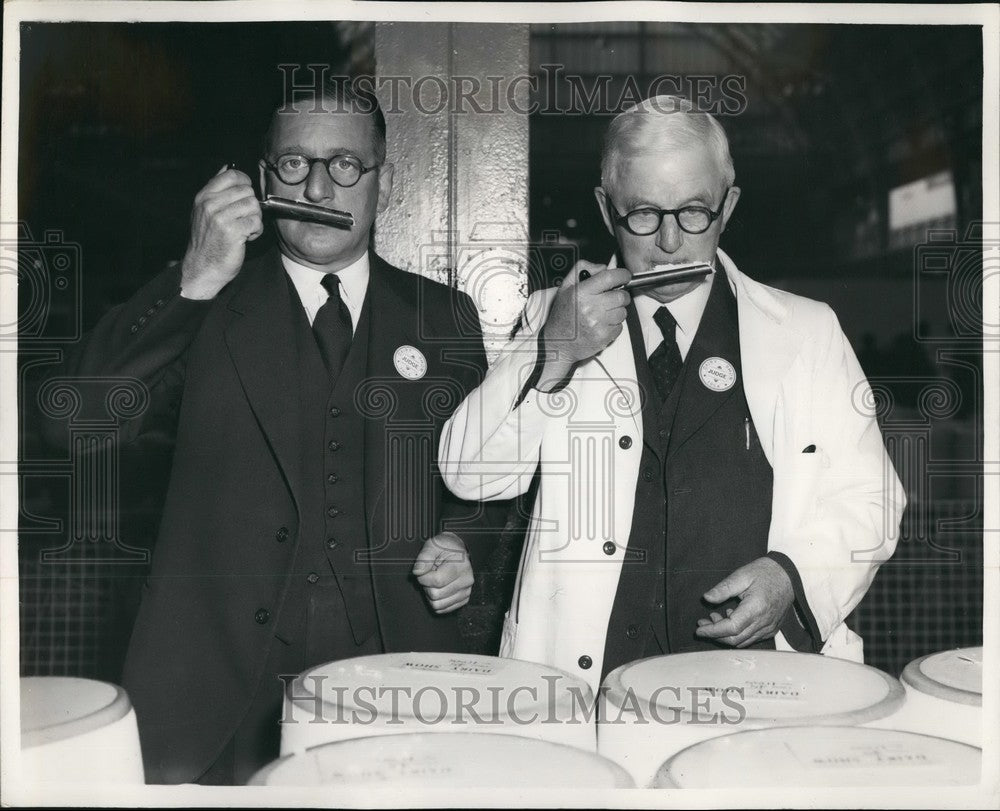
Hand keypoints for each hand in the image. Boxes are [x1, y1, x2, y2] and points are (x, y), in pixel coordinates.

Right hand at [180, 165, 262, 299]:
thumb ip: (215, 189)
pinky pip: (256, 222)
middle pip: (247, 191)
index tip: (245, 195)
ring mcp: (221, 217)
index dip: (245, 183)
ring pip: (254, 206)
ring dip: (255, 219)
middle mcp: (210, 204)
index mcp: (204, 196)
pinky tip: (246, 238)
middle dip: (251, 206)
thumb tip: (227, 167)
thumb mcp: (204, 210)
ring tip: (244, 229)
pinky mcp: (232, 231)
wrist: (202, 267)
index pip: (232, 175)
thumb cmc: (207, 241)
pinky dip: (256, 231)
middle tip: (243, 219)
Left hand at [412, 532, 473, 613]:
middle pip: (435, 595)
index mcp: (461, 566)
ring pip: (438, 605)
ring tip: (435, 581)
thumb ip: (424, 558)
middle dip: (427, 586)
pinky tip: (439, 588)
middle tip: (430, 574)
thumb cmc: (445, 548)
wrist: (458, 551)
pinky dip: (437, 601)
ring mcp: (466, 592)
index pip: (437, 581)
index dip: (423, 577)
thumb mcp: (433, 545)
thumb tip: (418, 572)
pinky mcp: (463, 600)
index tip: (424, 570)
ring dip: (431, 594)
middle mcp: (466, 581)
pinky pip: (442, 609)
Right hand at [540, 261, 630, 368]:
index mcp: (581, 293)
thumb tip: (604, 267)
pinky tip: (602, 324)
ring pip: (623, 312)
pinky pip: (620, 327)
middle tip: (612, 298)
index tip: (625, 276)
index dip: (622, 275)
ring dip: (617, 311)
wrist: (558, 343)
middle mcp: (590, 308)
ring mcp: (598, 324)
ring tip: (603, 313)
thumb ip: (582, 269)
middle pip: (621, 296)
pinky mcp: (603, 337)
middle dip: (620, 295)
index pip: (609, 278)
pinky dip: (614, 325)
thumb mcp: (565, 287)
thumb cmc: (563, 315)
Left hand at [695, 557, 793, 646]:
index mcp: (756, 608)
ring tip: (715, 618)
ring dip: (725, 635)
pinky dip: (737, 634)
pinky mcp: (771, 629)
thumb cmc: (765, 572)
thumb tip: (706, 598)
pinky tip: (731, 618)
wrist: (788, 575)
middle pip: (735, 639)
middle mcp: (764, 622)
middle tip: (703, 623)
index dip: (713, 631)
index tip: (699, 629)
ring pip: (743, 642)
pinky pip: (751, 639)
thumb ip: (724, 588)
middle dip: (715, 634)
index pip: (731, 628)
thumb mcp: (742, 575)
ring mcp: (769, 628)